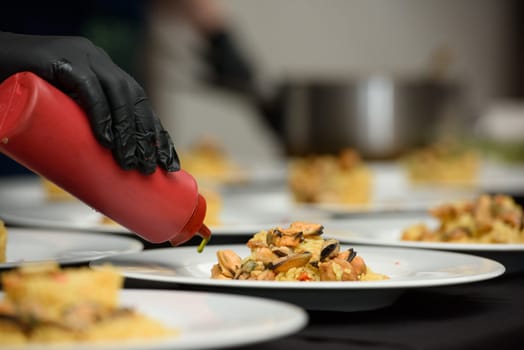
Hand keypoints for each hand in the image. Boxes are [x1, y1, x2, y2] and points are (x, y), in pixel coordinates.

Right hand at [0, 32, 178, 173]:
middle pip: (135, 100)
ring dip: (128, 133)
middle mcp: (98, 60)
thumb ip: (83, 131)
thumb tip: (105, 173)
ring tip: (130, 164)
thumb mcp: (63, 113)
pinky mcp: (60, 60)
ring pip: (117, 95)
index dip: (157, 133)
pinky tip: (107, 141)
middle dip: (146, 137)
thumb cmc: (24, 96)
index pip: (140, 103)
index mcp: (104, 71)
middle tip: (149, 169)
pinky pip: (88, 88)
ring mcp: (81, 56)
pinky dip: (100, 115)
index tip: (168, 163)